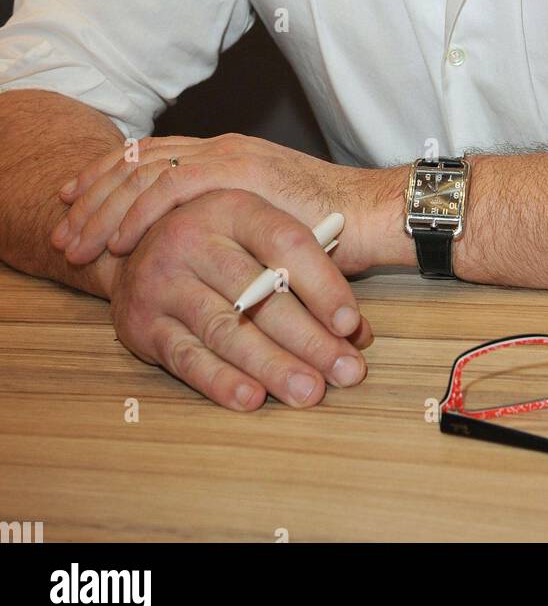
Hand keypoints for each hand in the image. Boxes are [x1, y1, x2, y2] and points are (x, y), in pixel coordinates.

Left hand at [51, 133, 372, 275]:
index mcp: (225, 155)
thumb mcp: (264, 227)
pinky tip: (118, 240)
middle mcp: (221, 148)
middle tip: (62, 227)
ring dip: (103, 208)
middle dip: (91, 195)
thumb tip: (193, 250)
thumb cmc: (331, 231)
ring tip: (77, 243)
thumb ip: (229, 225)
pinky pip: (171, 186)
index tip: (73, 203)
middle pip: (136, 160)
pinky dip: (138, 211)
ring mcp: (230, 155)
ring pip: (144, 171)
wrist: (375, 214)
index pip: (149, 158)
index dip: (106, 179)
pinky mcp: (240, 172)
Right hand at [108, 188, 373, 409]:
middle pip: (259, 294)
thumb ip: (308, 275)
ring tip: (310, 392)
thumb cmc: (217, 246)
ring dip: (272, 366)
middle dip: (309, 338)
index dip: (324, 285)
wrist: (131, 251)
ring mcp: (162, 280)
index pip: (287, 243)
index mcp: (230, 206)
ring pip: (227, 330)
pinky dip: (221, 381)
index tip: (353, 325)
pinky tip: (253, 399)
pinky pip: (187, 357)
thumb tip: (358, 333)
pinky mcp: (140, 322)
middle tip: (346, 373)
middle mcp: (192, 237)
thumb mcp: (257, 237)